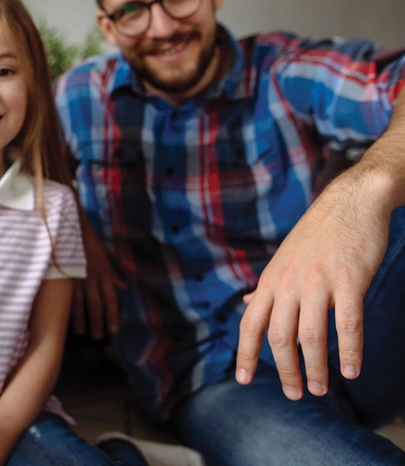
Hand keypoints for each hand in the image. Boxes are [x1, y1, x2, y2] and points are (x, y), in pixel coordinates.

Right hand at [72, 229, 125, 338]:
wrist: (74, 230)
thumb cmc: (90, 244)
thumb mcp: (106, 258)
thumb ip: (114, 275)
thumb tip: (124, 288)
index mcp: (105, 274)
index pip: (111, 299)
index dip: (113, 315)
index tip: (114, 330)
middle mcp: (93, 278)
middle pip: (96, 304)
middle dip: (98, 321)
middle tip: (98, 336)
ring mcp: (78, 278)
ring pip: (80, 302)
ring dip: (81, 318)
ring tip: (81, 332)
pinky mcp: (65, 275)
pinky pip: (67, 294)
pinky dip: (67, 306)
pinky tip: (65, 316)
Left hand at [235, 171, 390, 398]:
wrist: (351, 201)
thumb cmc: (317, 234)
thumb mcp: (283, 259)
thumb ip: (267, 286)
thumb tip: (249, 303)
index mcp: (271, 280)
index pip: (251, 324)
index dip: (245, 354)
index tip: (244, 380)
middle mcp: (288, 283)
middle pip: (279, 337)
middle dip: (285, 371)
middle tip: (295, 394)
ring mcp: (318, 281)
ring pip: (311, 336)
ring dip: (316, 369)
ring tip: (322, 389)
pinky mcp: (349, 280)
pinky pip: (348, 324)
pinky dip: (349, 351)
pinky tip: (351, 371)